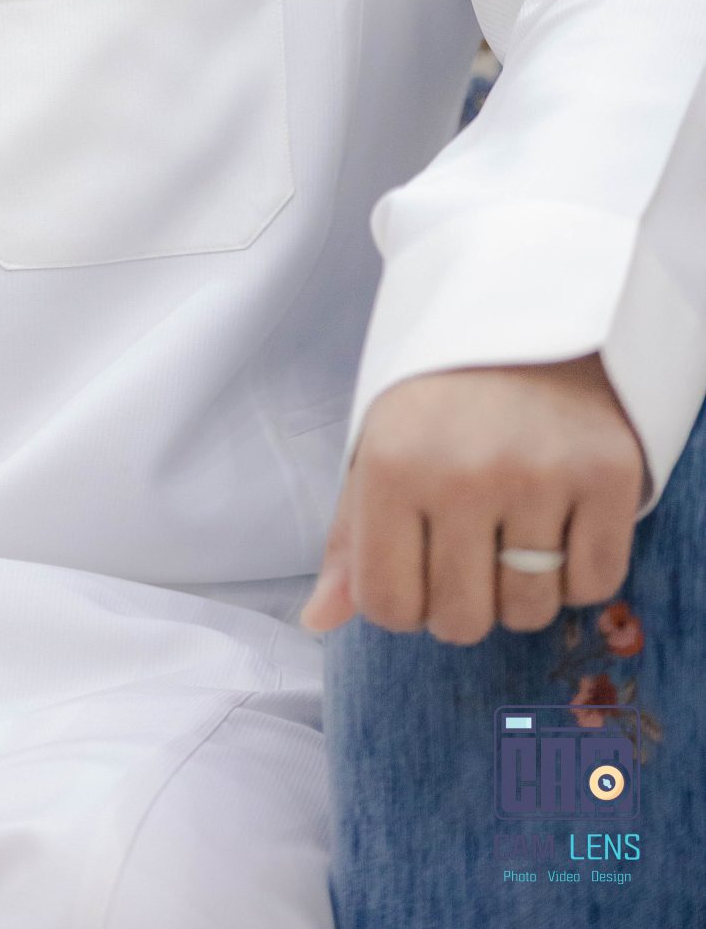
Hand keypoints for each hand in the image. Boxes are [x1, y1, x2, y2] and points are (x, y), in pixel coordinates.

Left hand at [298, 353, 646, 642]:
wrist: (529, 306)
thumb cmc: (439, 386)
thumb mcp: (378, 443)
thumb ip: (351, 537)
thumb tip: (320, 618)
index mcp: (391, 464)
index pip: (388, 606)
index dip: (403, 601)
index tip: (417, 564)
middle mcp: (463, 473)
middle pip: (462, 622)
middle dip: (462, 598)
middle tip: (469, 542)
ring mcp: (540, 474)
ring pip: (529, 612)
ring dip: (522, 586)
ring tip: (514, 523)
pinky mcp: (608, 474)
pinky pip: (593, 585)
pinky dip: (578, 570)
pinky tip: (560, 518)